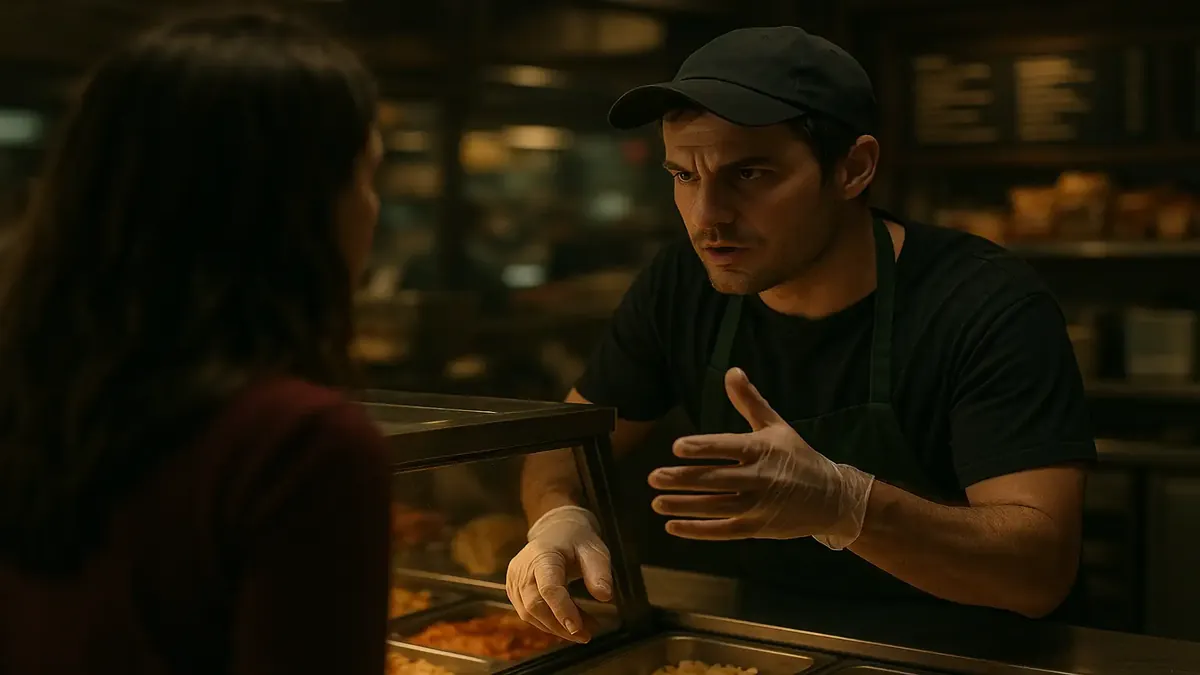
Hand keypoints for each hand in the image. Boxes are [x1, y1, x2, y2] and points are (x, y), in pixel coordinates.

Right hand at [505, 505, 612, 642]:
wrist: (554, 531)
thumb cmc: (576, 541)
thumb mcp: (594, 550)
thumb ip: (599, 571)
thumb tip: (605, 596)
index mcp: (543, 554)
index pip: (548, 587)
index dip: (562, 610)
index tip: (578, 629)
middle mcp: (522, 567)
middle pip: (534, 605)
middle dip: (560, 625)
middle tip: (586, 635)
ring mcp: (514, 579)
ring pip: (529, 614)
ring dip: (556, 627)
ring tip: (583, 630)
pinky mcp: (513, 589)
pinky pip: (527, 613)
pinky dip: (547, 622)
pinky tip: (566, 623)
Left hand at [648, 368, 874, 548]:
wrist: (832, 499)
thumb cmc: (798, 458)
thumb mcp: (776, 426)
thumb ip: (749, 401)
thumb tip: (731, 371)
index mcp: (762, 450)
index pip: (727, 448)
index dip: (702, 447)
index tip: (676, 447)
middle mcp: (759, 479)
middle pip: (715, 479)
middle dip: (682, 479)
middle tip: (653, 477)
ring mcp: (757, 507)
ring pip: (714, 507)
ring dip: (683, 506)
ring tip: (656, 501)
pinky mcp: (756, 529)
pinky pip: (722, 531)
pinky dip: (697, 530)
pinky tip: (673, 526)